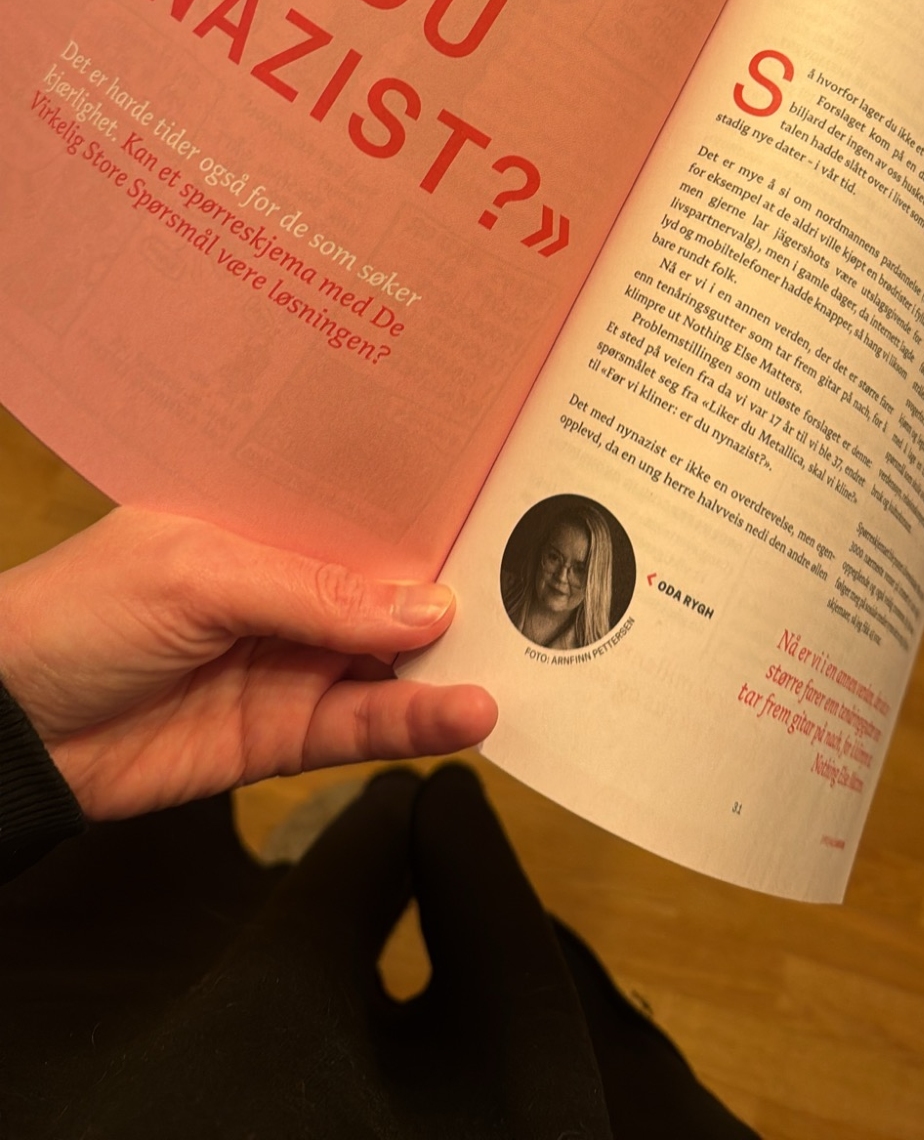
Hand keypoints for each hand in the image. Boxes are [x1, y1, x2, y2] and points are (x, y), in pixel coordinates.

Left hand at [0, 507, 496, 819]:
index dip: (431, 509)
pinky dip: (419, 724)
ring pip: (392, 663)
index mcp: (260, 521)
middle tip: (553, 586)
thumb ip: (316, 593)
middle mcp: (284, 588)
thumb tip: (428, 603)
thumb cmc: (75, 616)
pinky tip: (467, 713)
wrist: (6, 732)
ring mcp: (288, 663)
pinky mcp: (283, 737)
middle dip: (465, 586)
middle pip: (392, 588)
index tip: (513, 501)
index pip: (361, 511)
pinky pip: (365, 729)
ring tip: (523, 660)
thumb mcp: (197, 576)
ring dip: (453, 664)